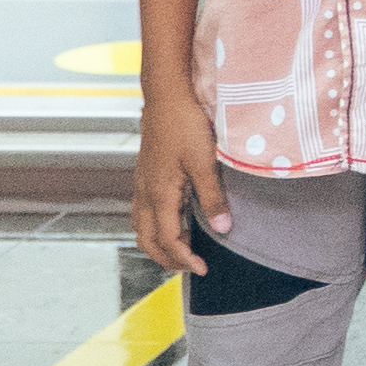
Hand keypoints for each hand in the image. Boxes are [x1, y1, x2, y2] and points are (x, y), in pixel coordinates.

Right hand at [129, 100, 229, 281]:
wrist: (167, 95)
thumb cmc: (185, 124)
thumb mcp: (204, 162)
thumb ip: (213, 197)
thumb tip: (223, 229)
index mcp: (158, 194)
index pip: (167, 240)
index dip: (184, 259)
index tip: (203, 269)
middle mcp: (145, 193)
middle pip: (147, 240)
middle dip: (166, 258)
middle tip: (191, 267)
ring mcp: (143, 184)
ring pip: (141, 226)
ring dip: (159, 244)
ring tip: (183, 251)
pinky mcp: (146, 175)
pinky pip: (144, 211)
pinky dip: (155, 227)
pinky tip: (174, 222)